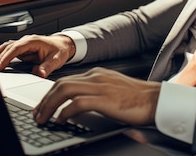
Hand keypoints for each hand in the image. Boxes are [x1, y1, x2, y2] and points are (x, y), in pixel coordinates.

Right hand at [0, 34, 75, 76]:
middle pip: (8, 47)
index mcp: (33, 41)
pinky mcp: (22, 50)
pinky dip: (1, 56)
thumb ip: (47, 66)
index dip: (6, 57)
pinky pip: (9, 52)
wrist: (64, 45)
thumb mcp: (57, 59)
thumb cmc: (60, 50)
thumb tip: (39, 73)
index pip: (16, 48)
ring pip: (6, 48)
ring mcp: (23, 45)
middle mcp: (26, 41)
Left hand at [34, 67, 160, 125]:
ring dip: (49, 105)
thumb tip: (78, 105)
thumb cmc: (139, 99)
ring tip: (43, 118)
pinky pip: (77, 103)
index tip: (43, 106)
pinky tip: (61, 120)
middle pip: (61, 84)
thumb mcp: (114, 90)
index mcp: (98, 74)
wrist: (158, 100)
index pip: (66, 80)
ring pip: (64, 90)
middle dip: (45, 100)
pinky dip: (65, 112)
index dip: (51, 94)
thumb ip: (97, 92)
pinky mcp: (105, 99)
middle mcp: (96, 77)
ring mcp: (100, 87)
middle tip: (37, 114)